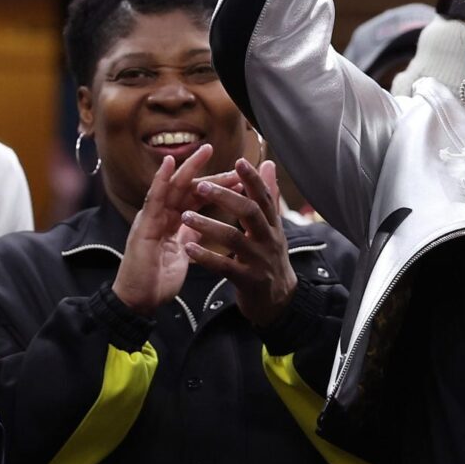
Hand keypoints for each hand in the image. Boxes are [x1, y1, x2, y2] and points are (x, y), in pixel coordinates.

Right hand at [112, 144, 218, 315]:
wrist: (139, 301)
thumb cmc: (157, 279)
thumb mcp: (181, 253)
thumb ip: (188, 236)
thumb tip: (201, 225)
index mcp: (172, 222)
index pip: (198, 199)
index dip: (219, 188)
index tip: (241, 179)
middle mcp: (162, 216)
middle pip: (189, 189)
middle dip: (213, 173)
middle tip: (235, 161)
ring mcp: (152, 218)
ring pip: (172, 187)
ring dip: (189, 167)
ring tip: (206, 151)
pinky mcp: (143, 226)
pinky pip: (153, 199)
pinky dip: (161, 180)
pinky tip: (169, 164)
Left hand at [181, 158, 296, 327]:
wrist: (278, 302)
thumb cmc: (269, 259)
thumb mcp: (272, 228)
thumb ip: (268, 197)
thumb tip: (269, 164)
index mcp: (272, 225)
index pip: (264, 196)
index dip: (253, 178)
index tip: (239, 161)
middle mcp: (269, 239)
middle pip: (250, 212)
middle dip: (226, 197)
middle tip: (201, 186)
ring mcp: (260, 260)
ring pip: (235, 238)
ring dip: (209, 225)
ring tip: (186, 216)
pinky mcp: (249, 281)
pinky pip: (225, 267)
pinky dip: (206, 257)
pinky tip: (188, 248)